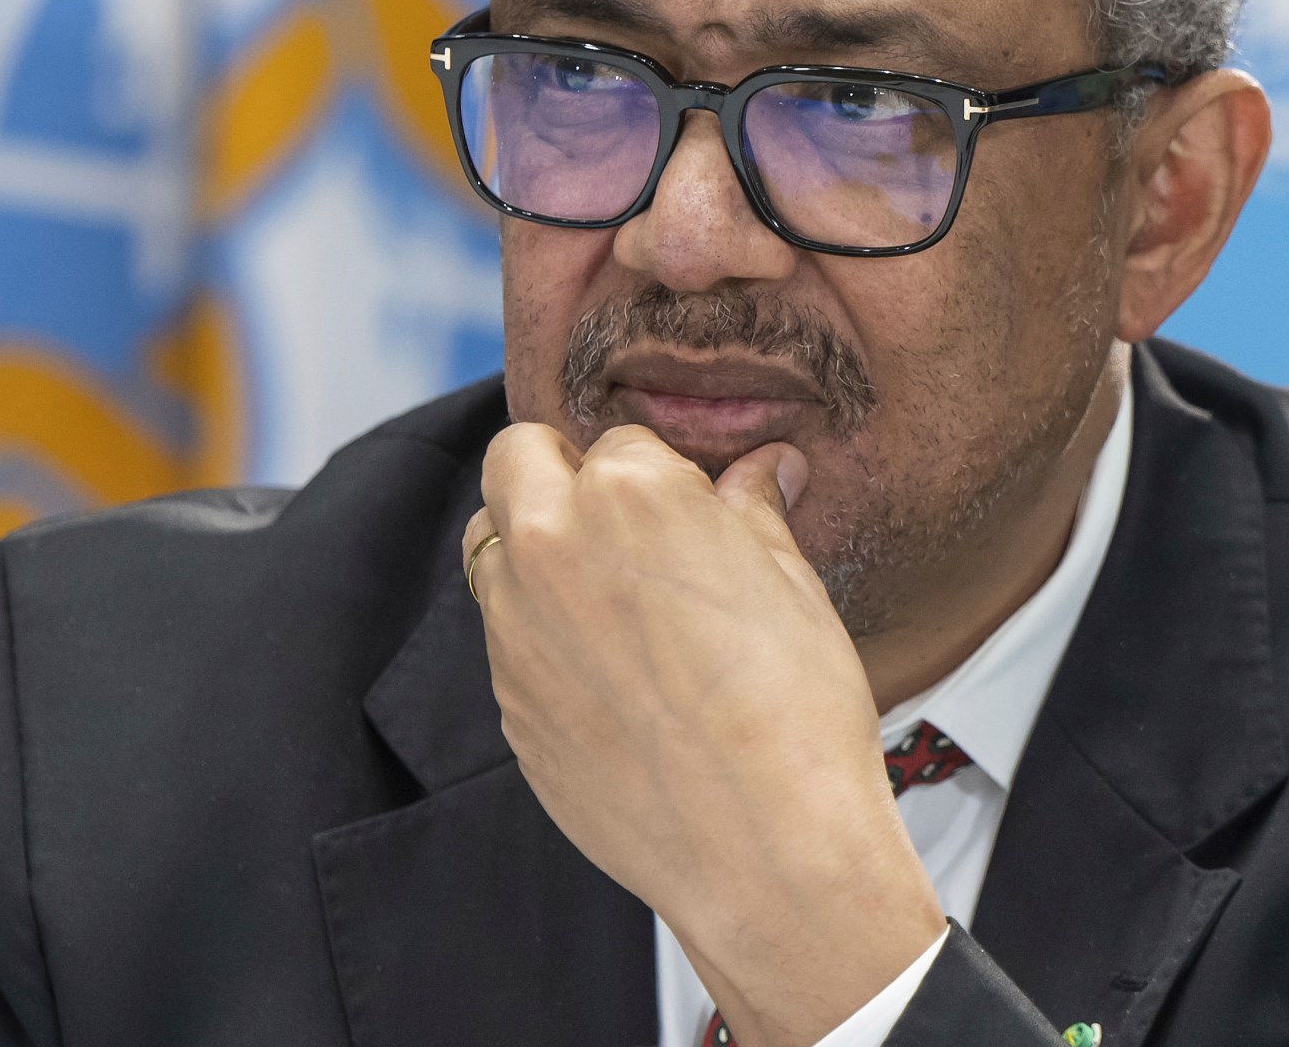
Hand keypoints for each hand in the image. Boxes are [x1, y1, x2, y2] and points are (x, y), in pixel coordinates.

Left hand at [464, 423, 943, 1046]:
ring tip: (607, 602)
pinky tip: (607, 679)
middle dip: (557, 475)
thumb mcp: (793, 587)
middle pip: (517, 461)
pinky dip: (539, 635)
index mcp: (628, 490)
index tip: (687, 512)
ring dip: (533, 552)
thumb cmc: (796, 711)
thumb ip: (754, 512)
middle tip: (618, 525)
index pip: (620, 441)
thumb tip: (762, 467)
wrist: (763, 848)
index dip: (657, 474)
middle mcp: (549, 542)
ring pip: (492, 548)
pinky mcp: (506, 698)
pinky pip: (506, 637)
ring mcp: (514, 624)